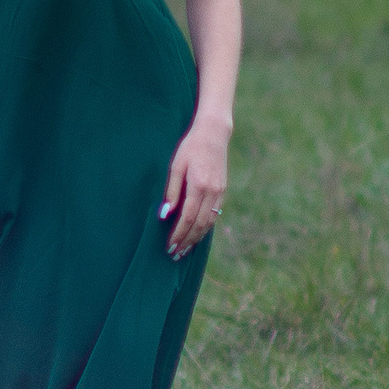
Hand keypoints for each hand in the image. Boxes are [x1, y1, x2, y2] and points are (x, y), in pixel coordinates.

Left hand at [159, 121, 229, 258]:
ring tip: (185, 249)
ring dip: (197, 238)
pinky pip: (214, 214)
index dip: (178, 234)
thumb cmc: (190, 147)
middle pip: (199, 225)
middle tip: (175, 254)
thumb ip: (172, 191)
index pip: (187, 218)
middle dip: (187, 241)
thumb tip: (165, 215)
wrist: (214, 134)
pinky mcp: (222, 191)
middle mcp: (212, 192)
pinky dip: (205, 227)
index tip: (169, 246)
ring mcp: (220, 192)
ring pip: (209, 222)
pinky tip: (197, 233)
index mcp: (198, 185)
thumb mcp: (176, 166)